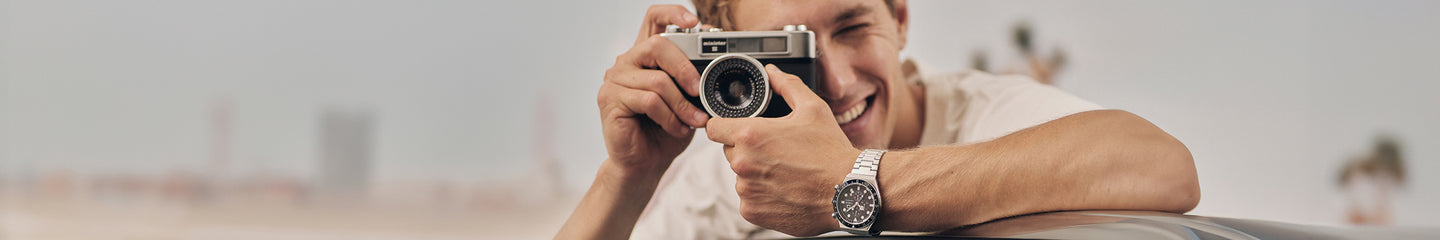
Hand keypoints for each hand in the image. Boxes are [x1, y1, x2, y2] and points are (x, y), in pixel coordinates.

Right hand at [598, 5, 708, 177]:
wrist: (644, 164)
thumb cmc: (665, 132)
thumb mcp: (687, 102)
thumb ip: (693, 81)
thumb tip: (715, 69)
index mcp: (645, 57)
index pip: (654, 19)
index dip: (673, 13)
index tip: (694, 23)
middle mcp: (627, 63)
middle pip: (657, 44)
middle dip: (684, 67)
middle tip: (699, 90)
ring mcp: (614, 80)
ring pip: (657, 80)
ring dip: (681, 105)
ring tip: (693, 122)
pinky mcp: (609, 100)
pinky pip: (648, 101)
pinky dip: (669, 117)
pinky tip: (676, 128)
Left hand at [707, 65, 862, 235]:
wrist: (847, 191)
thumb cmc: (831, 152)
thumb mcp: (813, 109)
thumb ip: (787, 86)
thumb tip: (773, 72)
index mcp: (750, 135)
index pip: (714, 127)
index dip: (724, 125)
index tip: (736, 129)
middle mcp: (743, 163)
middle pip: (729, 151)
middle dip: (746, 149)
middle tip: (775, 150)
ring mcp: (746, 190)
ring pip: (740, 176)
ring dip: (755, 173)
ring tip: (784, 172)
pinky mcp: (752, 211)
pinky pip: (748, 199)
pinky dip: (762, 195)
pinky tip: (784, 189)